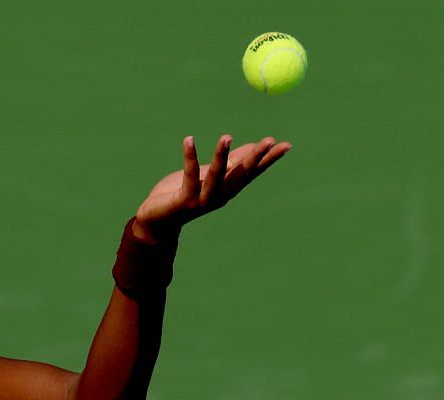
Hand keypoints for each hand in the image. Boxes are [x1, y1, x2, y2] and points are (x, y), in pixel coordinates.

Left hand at [133, 134, 292, 240]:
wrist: (157, 220)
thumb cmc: (182, 193)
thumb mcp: (208, 175)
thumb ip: (228, 163)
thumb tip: (251, 147)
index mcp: (228, 188)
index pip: (252, 171)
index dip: (269, 159)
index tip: (286, 145)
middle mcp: (219, 195)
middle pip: (240, 174)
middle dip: (255, 157)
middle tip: (269, 140)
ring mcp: (203, 200)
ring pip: (215, 176)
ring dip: (221, 155)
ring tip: (226, 136)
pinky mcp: (184, 200)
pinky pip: (188, 175)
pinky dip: (189, 156)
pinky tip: (189, 140)